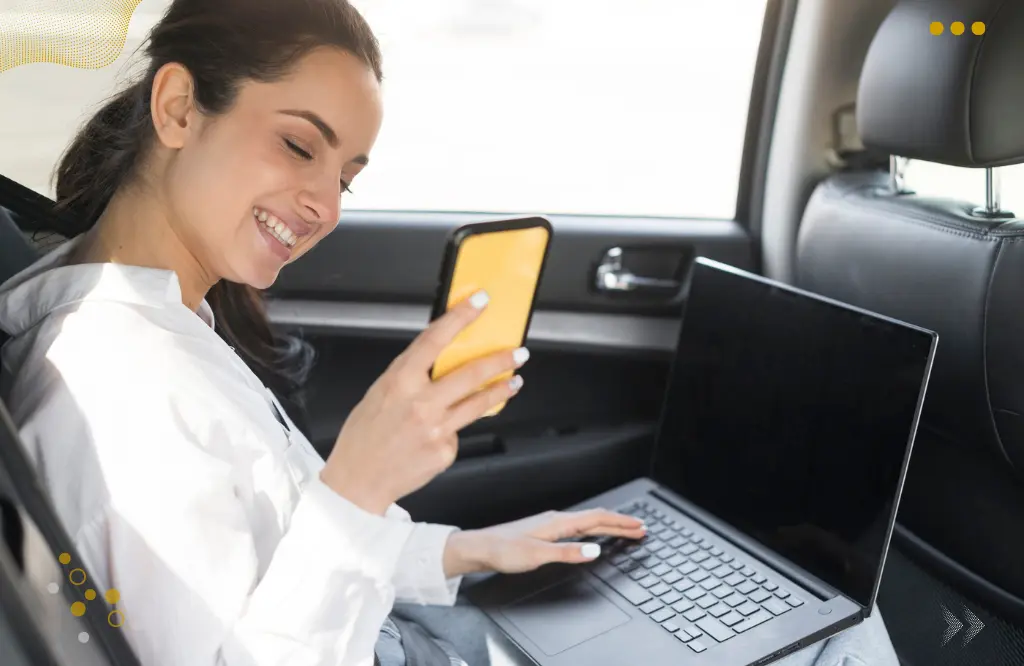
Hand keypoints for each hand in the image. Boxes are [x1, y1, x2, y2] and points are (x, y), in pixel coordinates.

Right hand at [320, 290, 528, 513]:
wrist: (357, 482)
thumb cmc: (364, 437)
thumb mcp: (380, 394)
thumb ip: (410, 376)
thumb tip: (440, 359)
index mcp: (399, 381)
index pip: (435, 339)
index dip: (460, 317)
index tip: (479, 302)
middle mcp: (420, 402)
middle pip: (471, 373)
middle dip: (500, 360)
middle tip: (518, 353)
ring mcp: (435, 428)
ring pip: (479, 402)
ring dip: (501, 389)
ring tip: (513, 382)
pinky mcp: (444, 450)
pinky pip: (459, 432)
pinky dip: (457, 428)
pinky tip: (445, 432)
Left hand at [443, 509, 646, 576]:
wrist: (478, 547)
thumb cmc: (502, 550)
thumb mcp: (537, 555)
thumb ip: (567, 553)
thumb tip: (594, 550)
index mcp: (558, 522)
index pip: (597, 519)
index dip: (621, 523)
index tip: (640, 526)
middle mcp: (556, 519)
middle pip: (595, 519)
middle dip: (620, 523)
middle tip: (641, 528)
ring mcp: (550, 524)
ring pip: (587, 522)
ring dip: (608, 526)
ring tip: (624, 529)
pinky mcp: (544, 531)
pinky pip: (577, 527)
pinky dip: (593, 530)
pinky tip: (592, 534)